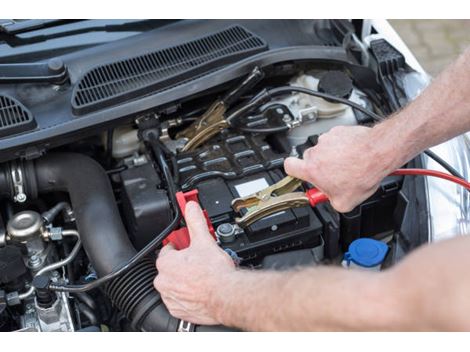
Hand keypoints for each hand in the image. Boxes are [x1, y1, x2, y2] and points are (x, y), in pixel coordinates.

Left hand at [154, 201, 235, 324]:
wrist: (226, 296)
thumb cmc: (214, 273)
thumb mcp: (204, 240)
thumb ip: (195, 221)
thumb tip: (191, 207)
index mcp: (165, 263)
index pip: (168, 250)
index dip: (181, 247)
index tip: (190, 248)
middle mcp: (163, 282)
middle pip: (171, 268)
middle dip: (183, 264)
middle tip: (199, 261)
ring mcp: (170, 298)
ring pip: (175, 285)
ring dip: (185, 280)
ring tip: (202, 276)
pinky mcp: (179, 311)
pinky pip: (180, 301)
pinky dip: (189, 296)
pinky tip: (201, 290)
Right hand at [284, 125, 394, 211]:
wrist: (378, 153)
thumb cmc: (362, 173)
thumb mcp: (344, 202)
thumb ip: (330, 201)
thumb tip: (332, 199)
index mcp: (312, 169)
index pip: (288, 166)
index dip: (292, 172)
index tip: (300, 176)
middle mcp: (316, 152)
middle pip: (309, 159)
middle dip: (319, 167)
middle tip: (333, 176)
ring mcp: (327, 139)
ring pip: (324, 150)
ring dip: (332, 157)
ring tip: (348, 165)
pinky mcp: (338, 131)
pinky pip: (336, 140)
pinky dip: (343, 147)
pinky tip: (353, 156)